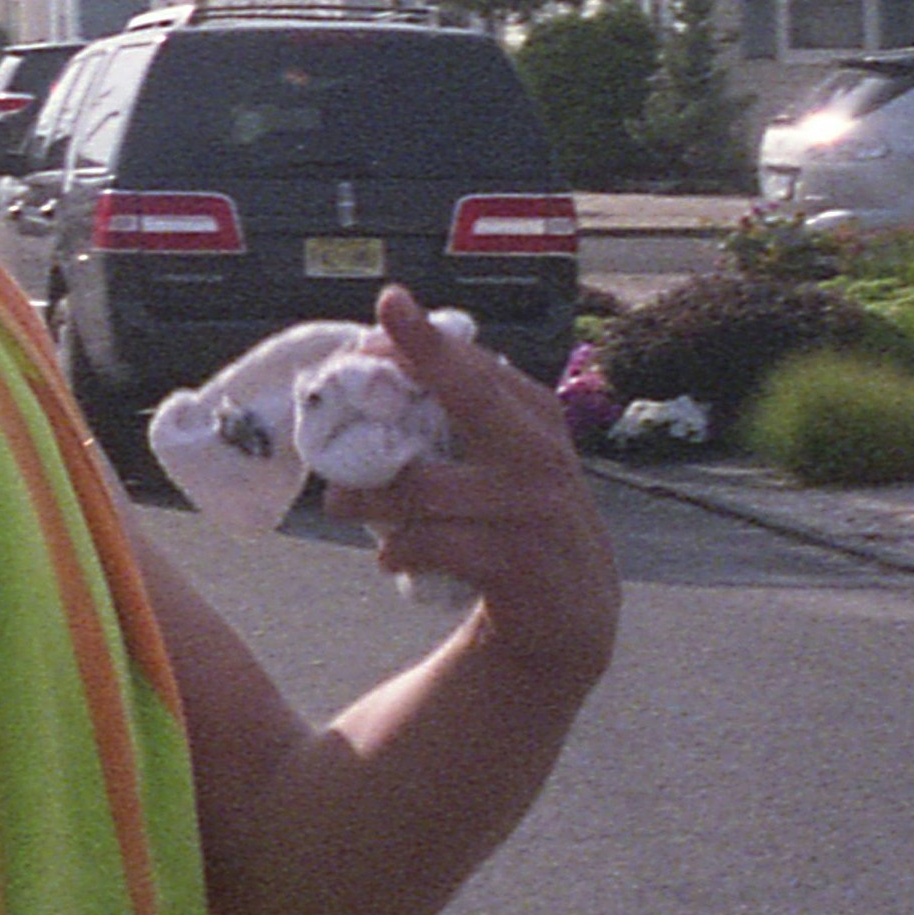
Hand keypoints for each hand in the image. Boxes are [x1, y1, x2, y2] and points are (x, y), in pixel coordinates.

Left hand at [341, 288, 620, 692]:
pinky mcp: (516, 563)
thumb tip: (383, 360)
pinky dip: (396, 549)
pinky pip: (430, 544)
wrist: (574, 609)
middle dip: (421, 360)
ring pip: (423, 487)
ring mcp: (532, 509)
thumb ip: (467, 415)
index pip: (476, 364)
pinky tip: (391, 555)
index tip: (389, 305)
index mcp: (535, 415)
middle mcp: (540, 453)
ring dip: (366, 495)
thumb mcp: (510, 458)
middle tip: (357, 354)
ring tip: (339, 502)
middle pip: (470, 395)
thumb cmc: (520, 517)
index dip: (424, 339)